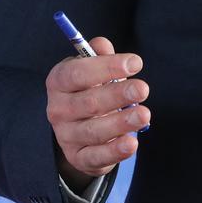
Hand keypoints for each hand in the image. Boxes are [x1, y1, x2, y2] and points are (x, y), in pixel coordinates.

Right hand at [45, 37, 149, 188]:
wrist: (78, 129)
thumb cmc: (90, 90)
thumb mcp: (91, 69)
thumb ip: (98, 55)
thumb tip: (102, 45)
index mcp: (59, 82)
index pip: (77, 73)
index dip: (106, 67)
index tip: (136, 63)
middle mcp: (57, 109)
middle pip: (88, 102)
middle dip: (117, 95)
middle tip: (143, 89)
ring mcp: (66, 136)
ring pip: (93, 130)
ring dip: (120, 122)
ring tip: (144, 114)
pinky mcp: (78, 157)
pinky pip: (96, 156)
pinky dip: (114, 151)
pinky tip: (132, 143)